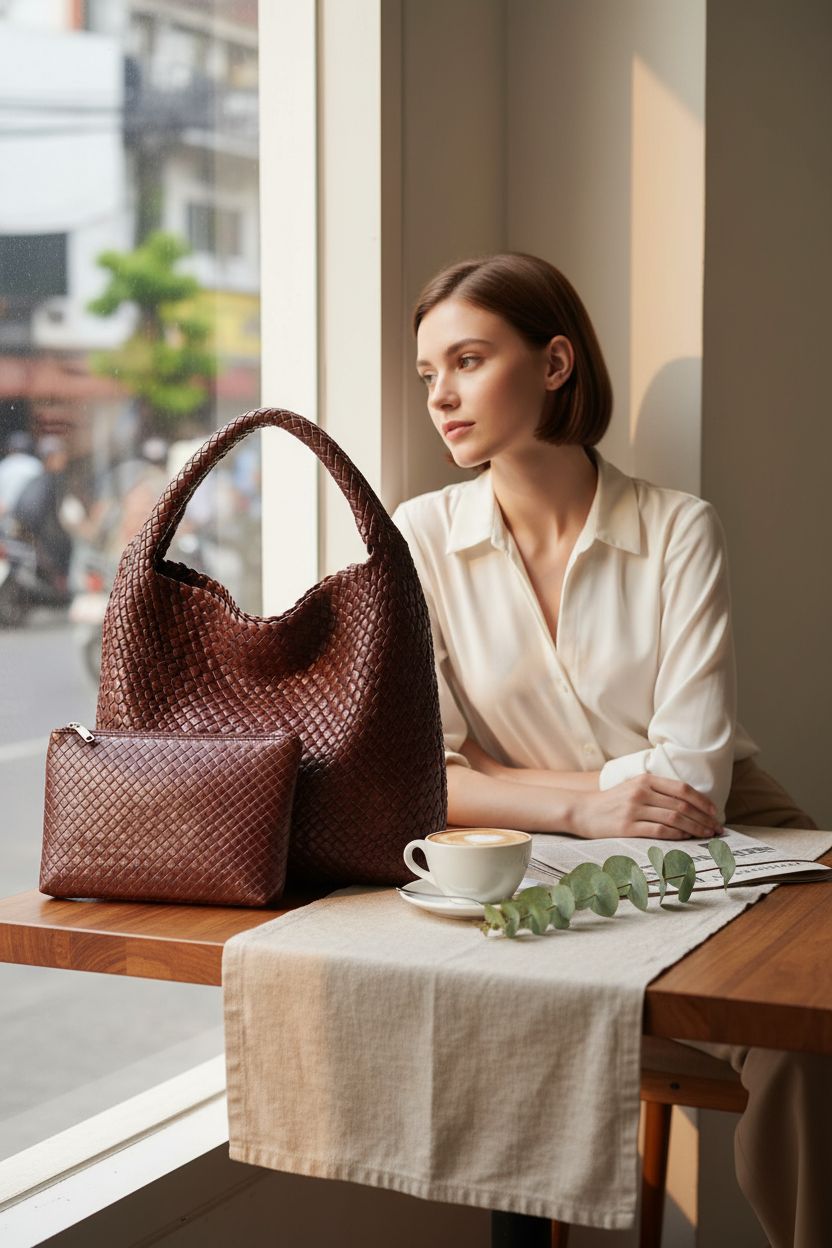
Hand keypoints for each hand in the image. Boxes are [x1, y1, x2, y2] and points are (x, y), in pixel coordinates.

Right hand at [572, 775, 721, 839]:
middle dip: (704, 818)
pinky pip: (660, 831)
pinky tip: (686, 839)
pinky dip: (677, 835)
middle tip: (717, 829)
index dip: (702, 801)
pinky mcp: (627, 827)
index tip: (715, 813)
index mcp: (645, 780)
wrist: (582, 811)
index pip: (682, 789)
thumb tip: (690, 805)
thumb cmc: (612, 802)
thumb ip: (658, 791)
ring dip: (695, 828)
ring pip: (675, 818)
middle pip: (682, 805)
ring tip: (706, 835)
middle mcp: (641, 792)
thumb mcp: (634, 787)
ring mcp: (634, 809)